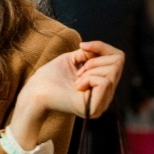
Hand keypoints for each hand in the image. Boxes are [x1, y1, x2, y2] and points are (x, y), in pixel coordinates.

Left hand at [8, 41, 123, 148]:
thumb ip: (90, 55)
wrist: (34, 92)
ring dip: (90, 69)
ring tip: (76, 79)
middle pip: (118, 63)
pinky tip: (76, 86)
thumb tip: (102, 49)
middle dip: (95, 60)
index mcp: (102, 85)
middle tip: (78, 70)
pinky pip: (105, 82)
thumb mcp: (73, 59)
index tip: (82, 46)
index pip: (118, 59)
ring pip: (112, 72)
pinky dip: (88, 78)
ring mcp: (102, 103)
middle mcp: (106, 96)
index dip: (102, 47)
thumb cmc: (49, 76)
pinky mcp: (95, 107)